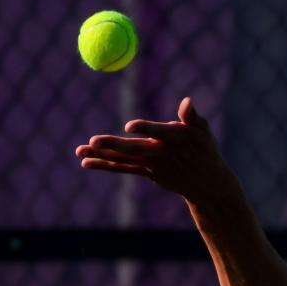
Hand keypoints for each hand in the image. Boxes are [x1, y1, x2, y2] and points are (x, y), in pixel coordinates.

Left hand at [75, 96, 242, 207]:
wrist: (207, 184)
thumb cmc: (205, 150)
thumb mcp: (203, 131)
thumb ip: (192, 117)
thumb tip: (187, 101)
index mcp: (176, 140)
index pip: (159, 133)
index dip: (145, 129)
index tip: (129, 126)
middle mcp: (162, 154)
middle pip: (135, 149)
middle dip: (113, 145)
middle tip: (93, 141)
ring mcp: (153, 166)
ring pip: (124, 160)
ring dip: (101, 157)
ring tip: (79, 151)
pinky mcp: (148, 173)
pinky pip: (124, 168)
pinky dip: (106, 166)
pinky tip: (86, 162)